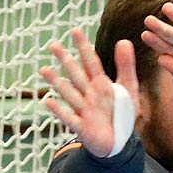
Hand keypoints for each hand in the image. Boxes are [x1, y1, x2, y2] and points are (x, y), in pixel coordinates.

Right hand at [39, 27, 137, 157]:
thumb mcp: (128, 88)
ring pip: (69, 93)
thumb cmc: (121, 114)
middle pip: (76, 74)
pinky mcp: (82, 127)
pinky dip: (58, 110)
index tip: (75, 30)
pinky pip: (69, 117)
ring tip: (43, 70)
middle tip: (53, 44)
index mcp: (101, 84)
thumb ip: (126, 66)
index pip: (91, 61)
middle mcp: (89, 94)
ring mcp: (84, 110)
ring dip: (56, 82)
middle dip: (65, 60)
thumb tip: (123, 40)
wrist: (119, 142)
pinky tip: (47, 101)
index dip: (83, 46)